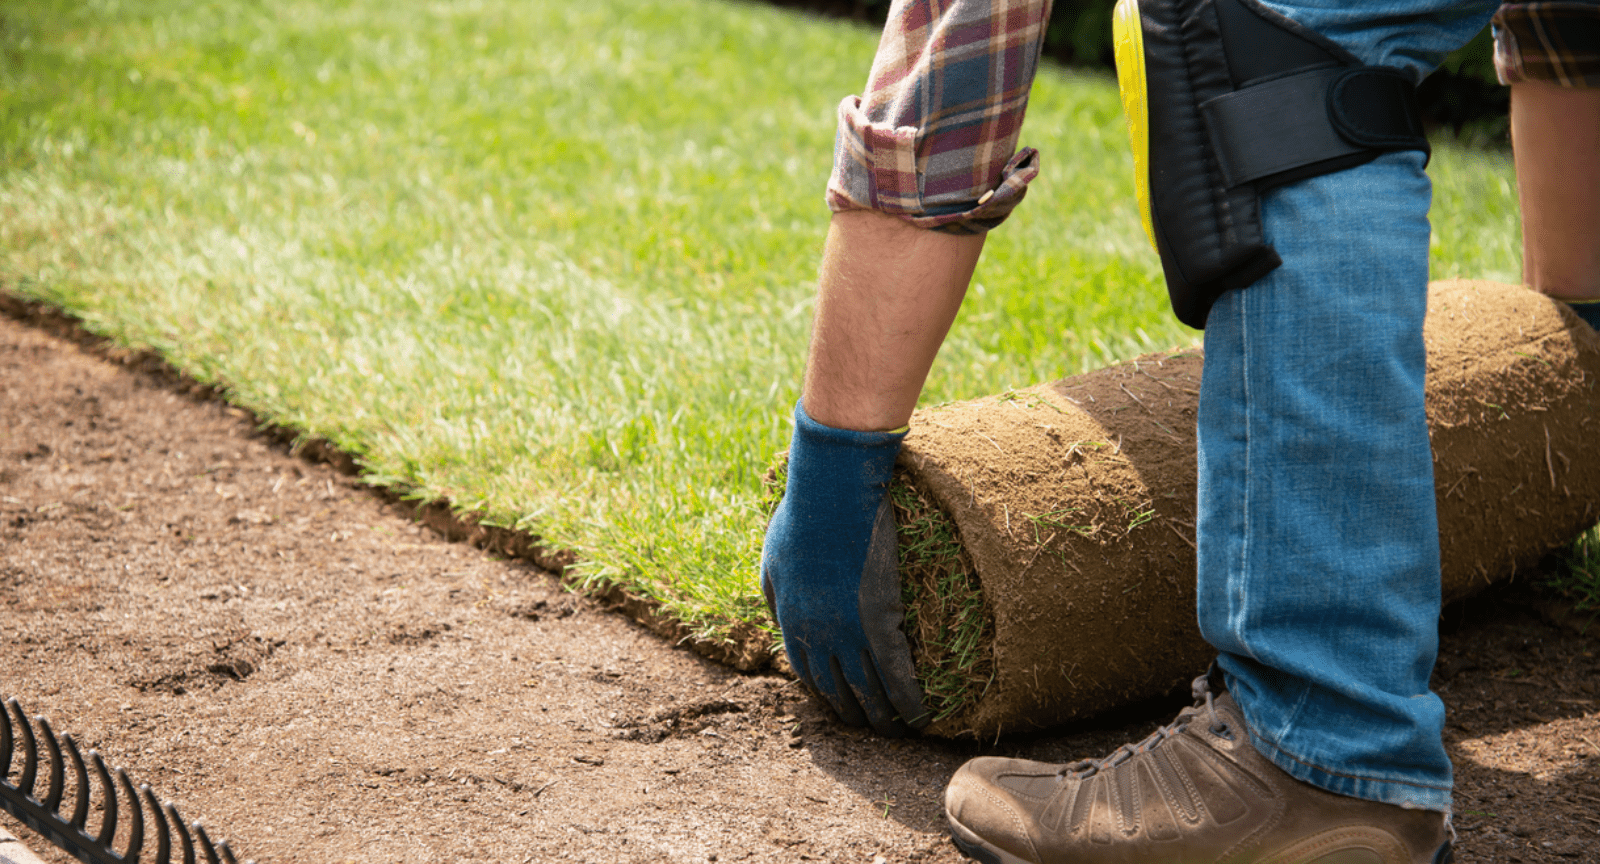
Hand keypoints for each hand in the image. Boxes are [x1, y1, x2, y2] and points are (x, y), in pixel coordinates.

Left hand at [760, 407, 928, 735]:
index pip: (807, 673)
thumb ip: (776, 593)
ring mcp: (849, 631)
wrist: (831, 492)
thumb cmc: (803, 515)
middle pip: (836, 690)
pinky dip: (909, 700)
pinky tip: (921, 716)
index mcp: (790, 620)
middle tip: (870, 727)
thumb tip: (780, 616)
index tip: (838, 705)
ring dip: (882, 718)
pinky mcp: (880, 621)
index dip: (824, 694)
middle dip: (852, 713)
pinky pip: (896, 674)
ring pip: (867, 690)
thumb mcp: (773, 558)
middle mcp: (817, 635)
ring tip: (897, 733)